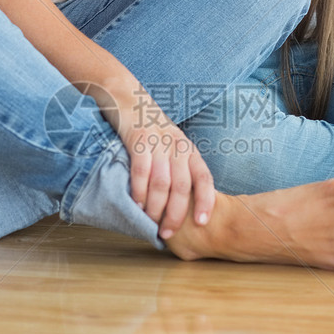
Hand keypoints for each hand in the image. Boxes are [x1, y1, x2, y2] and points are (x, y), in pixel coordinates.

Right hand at [121, 113, 215, 240]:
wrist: (128, 99)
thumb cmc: (151, 131)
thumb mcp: (172, 147)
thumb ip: (178, 169)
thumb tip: (181, 204)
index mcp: (189, 150)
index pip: (204, 177)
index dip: (205, 201)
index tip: (202, 223)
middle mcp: (177, 146)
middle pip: (182, 186)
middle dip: (176, 214)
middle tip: (168, 233)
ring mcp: (158, 142)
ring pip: (162, 182)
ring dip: (156, 207)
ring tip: (151, 223)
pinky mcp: (138, 139)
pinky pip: (141, 171)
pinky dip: (139, 191)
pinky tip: (136, 205)